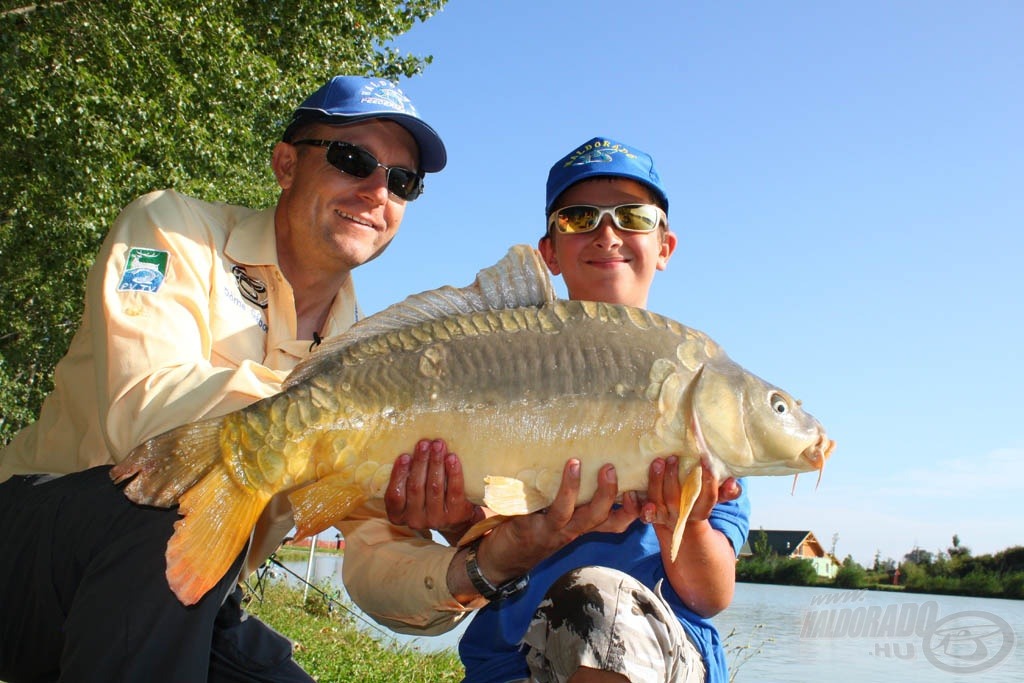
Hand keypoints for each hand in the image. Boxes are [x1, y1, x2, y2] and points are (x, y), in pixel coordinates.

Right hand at [384, 439, 482, 542]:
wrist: (454, 517)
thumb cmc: (426, 497)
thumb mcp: (409, 493)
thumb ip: (406, 478)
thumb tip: (411, 448)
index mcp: (398, 515)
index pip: (394, 496)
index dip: (399, 475)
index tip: (405, 456)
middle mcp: (414, 520)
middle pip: (416, 488)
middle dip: (420, 462)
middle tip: (424, 443)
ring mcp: (435, 519)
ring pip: (435, 487)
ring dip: (436, 463)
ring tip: (438, 445)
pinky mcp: (455, 515)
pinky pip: (454, 491)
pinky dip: (453, 472)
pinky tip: (452, 458)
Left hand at [474, 459, 639, 581]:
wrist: (500, 560)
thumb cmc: (536, 530)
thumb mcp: (561, 517)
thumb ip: (574, 497)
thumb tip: (586, 456)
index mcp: (582, 527)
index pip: (616, 522)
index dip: (633, 510)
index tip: (644, 491)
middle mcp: (570, 531)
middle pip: (598, 517)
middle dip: (607, 494)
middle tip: (610, 468)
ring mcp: (548, 531)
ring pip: (567, 513)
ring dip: (571, 488)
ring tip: (575, 463)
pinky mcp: (525, 528)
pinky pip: (530, 509)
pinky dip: (529, 492)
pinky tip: (529, 474)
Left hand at [640, 457, 741, 529]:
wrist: (680, 529)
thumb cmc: (698, 503)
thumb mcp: (713, 498)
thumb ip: (726, 491)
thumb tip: (733, 482)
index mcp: (700, 512)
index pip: (707, 498)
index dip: (708, 481)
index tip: (705, 461)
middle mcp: (680, 515)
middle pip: (675, 499)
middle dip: (672, 479)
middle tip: (672, 458)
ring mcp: (663, 516)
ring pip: (657, 502)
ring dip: (655, 482)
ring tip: (656, 462)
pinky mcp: (648, 515)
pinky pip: (639, 512)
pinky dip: (634, 503)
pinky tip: (629, 492)